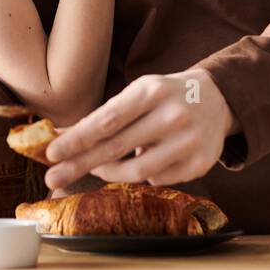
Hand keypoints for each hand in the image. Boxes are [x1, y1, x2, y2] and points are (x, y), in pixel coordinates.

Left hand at [43, 68, 238, 189]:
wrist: (217, 99)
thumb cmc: (165, 96)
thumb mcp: (139, 93)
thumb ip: (106, 115)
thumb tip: (63, 136)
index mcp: (151, 91)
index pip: (107, 119)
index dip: (77, 139)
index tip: (52, 153)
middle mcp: (172, 114)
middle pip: (116, 147)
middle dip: (79, 164)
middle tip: (53, 177)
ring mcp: (189, 141)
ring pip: (136, 171)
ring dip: (110, 173)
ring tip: (98, 168)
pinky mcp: (201, 163)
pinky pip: (158, 178)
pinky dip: (144, 174)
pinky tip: (145, 161)